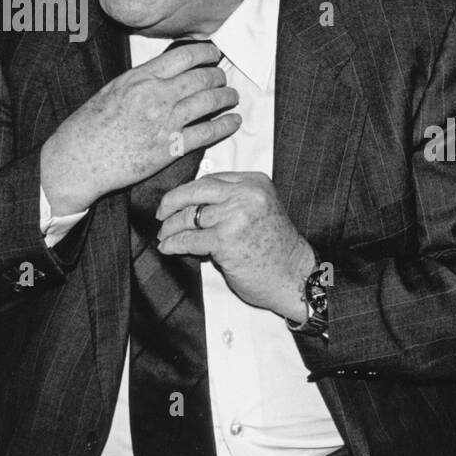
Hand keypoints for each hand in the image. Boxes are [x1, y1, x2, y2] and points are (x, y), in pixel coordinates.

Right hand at [40, 42, 240, 213]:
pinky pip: (209, 132)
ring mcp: (165, 121)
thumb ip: (141, 80)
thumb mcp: (112, 91)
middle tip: (223, 78)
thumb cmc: (89, 127)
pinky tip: (233, 121)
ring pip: (210, 101)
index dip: (206, 53)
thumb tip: (166, 71)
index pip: (184, 56)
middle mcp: (156, 96)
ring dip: (227, 97)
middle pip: (202, 78)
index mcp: (140, 78)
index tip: (214, 54)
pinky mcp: (171, 147)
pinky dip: (226, 125)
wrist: (78, 160)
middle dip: (219, 76)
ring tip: (232, 96)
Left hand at [155, 172, 314, 321]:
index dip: (189, 191)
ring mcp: (236, 217)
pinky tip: (169, 248)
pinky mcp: (225, 241)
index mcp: (255, 183)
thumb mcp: (261, 210)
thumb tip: (194, 203)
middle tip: (161, 213)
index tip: (176, 200)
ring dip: (170, 227)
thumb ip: (234, 201)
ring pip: (189, 217)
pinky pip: (189, 239)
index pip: (211, 180)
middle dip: (171, 202)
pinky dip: (174, 244)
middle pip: (196, 191)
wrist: (294, 275)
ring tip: (164, 235)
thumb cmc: (277, 248)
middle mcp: (246, 195)